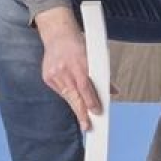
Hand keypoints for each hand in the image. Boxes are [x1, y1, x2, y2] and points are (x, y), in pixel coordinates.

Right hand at [36, 8, 117, 130]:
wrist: (57, 34)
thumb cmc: (78, 44)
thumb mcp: (94, 55)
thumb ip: (103, 75)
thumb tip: (113, 91)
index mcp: (80, 62)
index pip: (86, 86)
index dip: (91, 101)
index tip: (97, 112)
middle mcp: (66, 69)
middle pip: (75, 96)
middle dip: (82, 113)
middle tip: (87, 126)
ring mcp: (54, 73)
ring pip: (67, 96)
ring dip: (76, 106)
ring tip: (83, 117)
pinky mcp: (47, 77)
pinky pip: (60, 92)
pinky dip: (68, 96)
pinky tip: (72, 97)